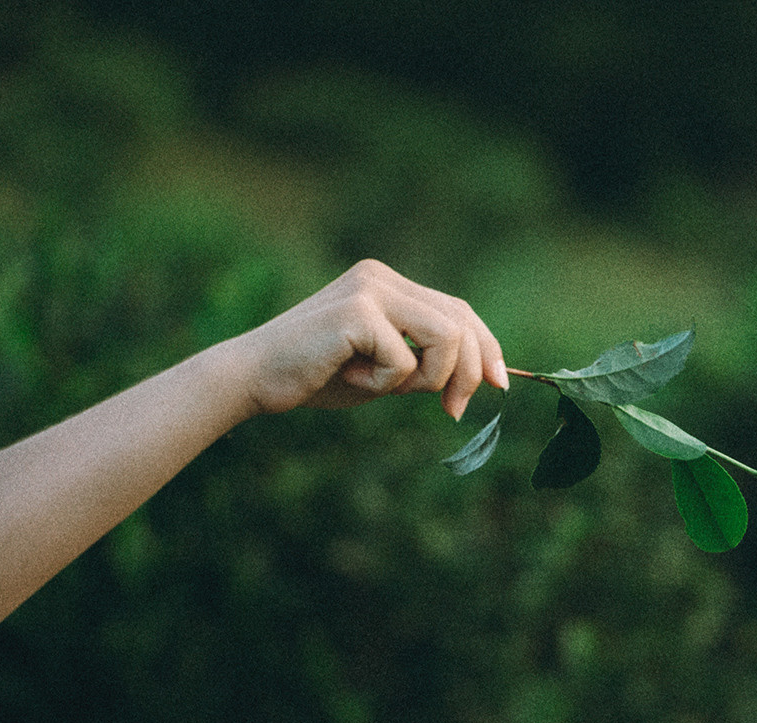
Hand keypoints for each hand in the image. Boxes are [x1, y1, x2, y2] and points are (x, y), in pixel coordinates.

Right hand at [226, 259, 507, 419]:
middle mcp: (382, 278)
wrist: (257, 379)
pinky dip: (387, 382)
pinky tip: (351, 376)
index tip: (500, 386)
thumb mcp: (388, 369)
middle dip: (469, 374)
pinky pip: (407, 359)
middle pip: (462, 323)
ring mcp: (371, 289)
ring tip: (384, 386)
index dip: (487, 350)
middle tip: (453, 410)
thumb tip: (489, 375)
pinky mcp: (358, 310)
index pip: (459, 312)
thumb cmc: (320, 377)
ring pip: (446, 339)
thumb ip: (429, 362)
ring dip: (427, 378)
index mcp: (390, 284)